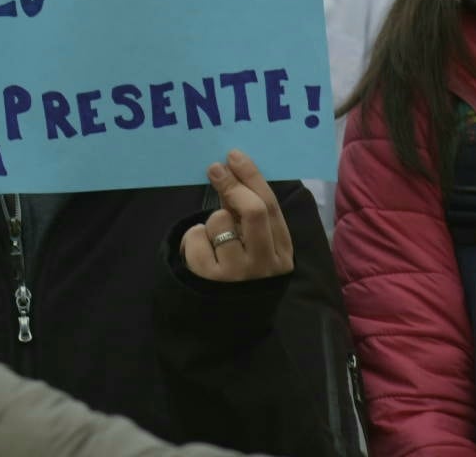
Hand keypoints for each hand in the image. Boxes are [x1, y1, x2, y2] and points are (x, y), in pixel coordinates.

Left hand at [180, 149, 294, 282]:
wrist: (224, 319)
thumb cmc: (241, 270)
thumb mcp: (253, 243)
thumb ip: (246, 211)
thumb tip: (230, 169)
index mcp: (282, 253)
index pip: (271, 207)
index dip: (252, 177)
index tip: (234, 156)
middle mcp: (265, 265)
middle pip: (253, 210)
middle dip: (233, 184)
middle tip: (215, 168)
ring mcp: (238, 274)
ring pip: (220, 222)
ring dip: (211, 221)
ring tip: (213, 238)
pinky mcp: (210, 280)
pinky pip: (196, 238)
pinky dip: (193, 238)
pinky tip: (200, 252)